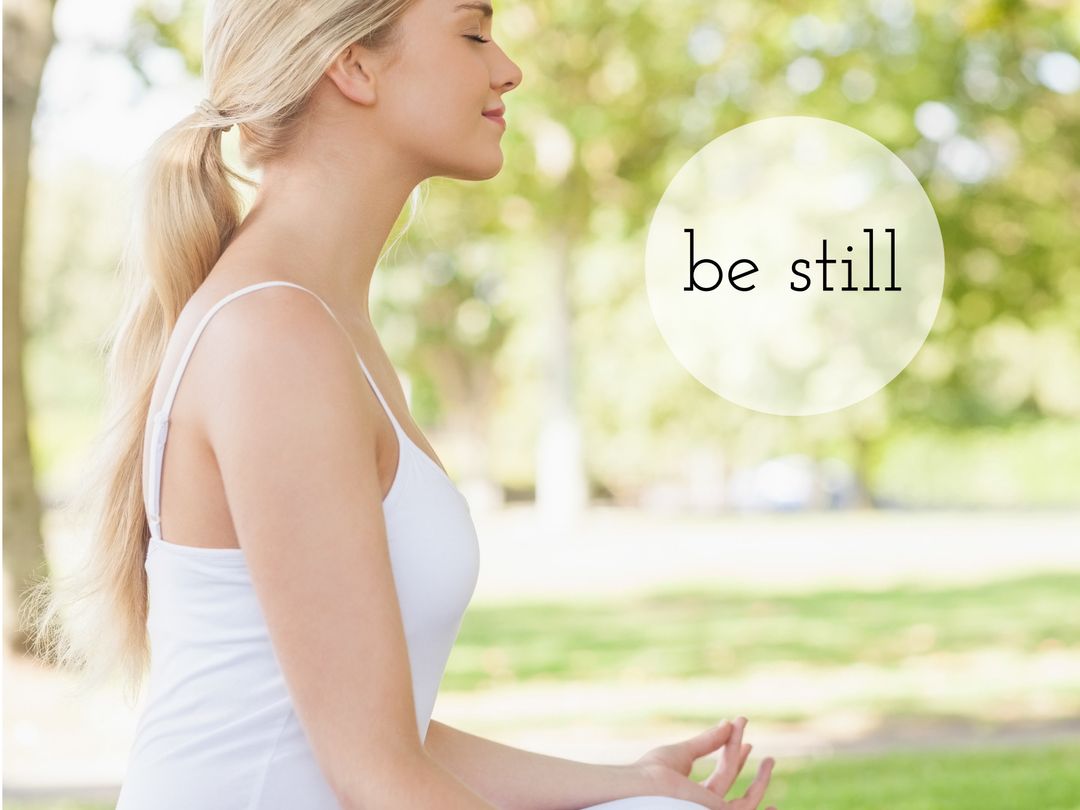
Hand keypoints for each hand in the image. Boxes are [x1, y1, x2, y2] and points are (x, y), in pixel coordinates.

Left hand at [630, 716, 777, 809]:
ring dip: (760, 780)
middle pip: (729, 782)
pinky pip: (747, 809)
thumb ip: (707, 742)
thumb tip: (728, 723)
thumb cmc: (653, 772)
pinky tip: (774, 801)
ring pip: (745, 801)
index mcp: (691, 794)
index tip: (739, 728)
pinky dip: (761, 798)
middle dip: (742, 760)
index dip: (732, 751)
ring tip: (770, 759)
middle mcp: (702, 806)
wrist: (644, 789)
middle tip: (751, 740)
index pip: (719, 775)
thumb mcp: (682, 753)